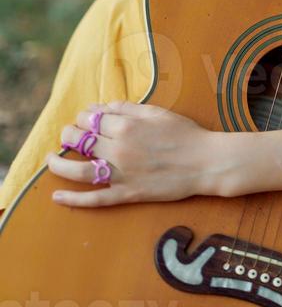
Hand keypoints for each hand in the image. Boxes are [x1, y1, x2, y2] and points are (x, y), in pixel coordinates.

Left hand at [45, 100, 236, 206]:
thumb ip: (128, 108)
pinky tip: (57, 196)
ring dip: (59, 165)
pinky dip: (73, 199)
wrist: (206, 161)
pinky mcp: (128, 194)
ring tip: (50, 160)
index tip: (85, 118)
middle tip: (68, 135)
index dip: (84, 116)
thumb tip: (103, 107)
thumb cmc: (185, 133)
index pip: (91, 118)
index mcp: (126, 126)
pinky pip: (95, 199)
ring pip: (78, 171)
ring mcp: (122, 174)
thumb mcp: (157, 112)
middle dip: (69, 135)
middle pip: (80, 141)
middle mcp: (118, 149)